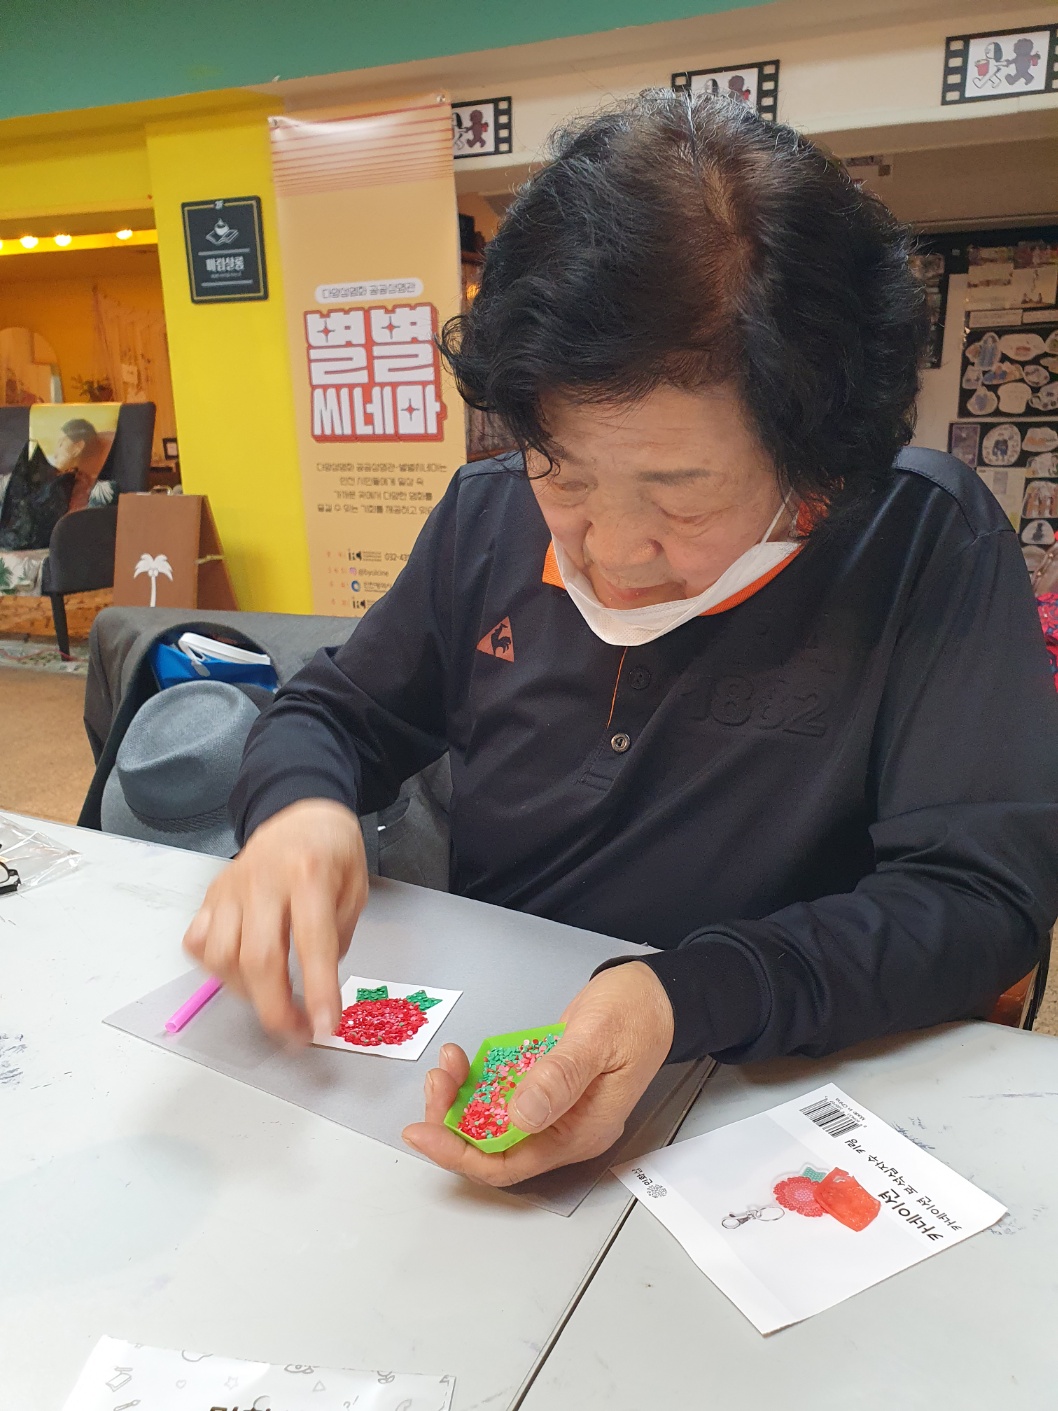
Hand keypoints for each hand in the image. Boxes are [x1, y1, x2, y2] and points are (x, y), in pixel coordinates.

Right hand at [182, 799, 367, 1043]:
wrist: (301, 814)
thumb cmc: (333, 853)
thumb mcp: (356, 889)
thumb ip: (336, 936)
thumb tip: (317, 988)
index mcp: (309, 874)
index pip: (312, 942)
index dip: (318, 991)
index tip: (324, 1028)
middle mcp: (263, 881)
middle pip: (258, 958)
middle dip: (276, 1009)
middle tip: (296, 1035)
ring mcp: (231, 888)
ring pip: (222, 957)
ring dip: (246, 993)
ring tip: (272, 1000)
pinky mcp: (211, 895)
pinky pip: (198, 943)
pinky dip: (214, 968)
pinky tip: (240, 973)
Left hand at [402, 962, 673, 1184]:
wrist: (657, 995)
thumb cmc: (635, 1013)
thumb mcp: (596, 1037)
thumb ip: (561, 1077)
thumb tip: (520, 1116)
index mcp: (581, 1131)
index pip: (509, 1164)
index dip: (461, 1153)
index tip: (423, 1131)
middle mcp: (565, 1129)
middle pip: (494, 1148)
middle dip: (454, 1121)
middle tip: (436, 1081)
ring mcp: (556, 1110)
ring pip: (494, 1122)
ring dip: (462, 1099)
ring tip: (448, 1064)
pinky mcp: (547, 1089)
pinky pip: (503, 1097)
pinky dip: (478, 1083)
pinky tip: (465, 1061)